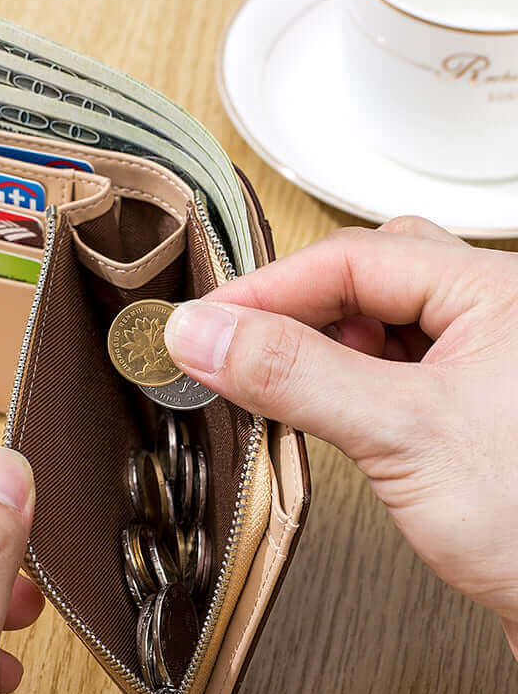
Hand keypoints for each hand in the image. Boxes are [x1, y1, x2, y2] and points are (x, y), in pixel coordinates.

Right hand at [163, 217, 517, 655]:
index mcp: (497, 292)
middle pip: (365, 279)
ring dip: (315, 347)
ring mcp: (478, 365)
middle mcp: (492, 318)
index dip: (267, 290)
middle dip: (294, 310)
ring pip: (374, 324)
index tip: (205, 326)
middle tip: (236, 344)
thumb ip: (294, 375)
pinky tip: (319, 407)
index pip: (353, 259)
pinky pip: (384, 371)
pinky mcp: (461, 411)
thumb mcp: (400, 433)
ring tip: (274, 379)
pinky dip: (339, 382)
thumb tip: (205, 334)